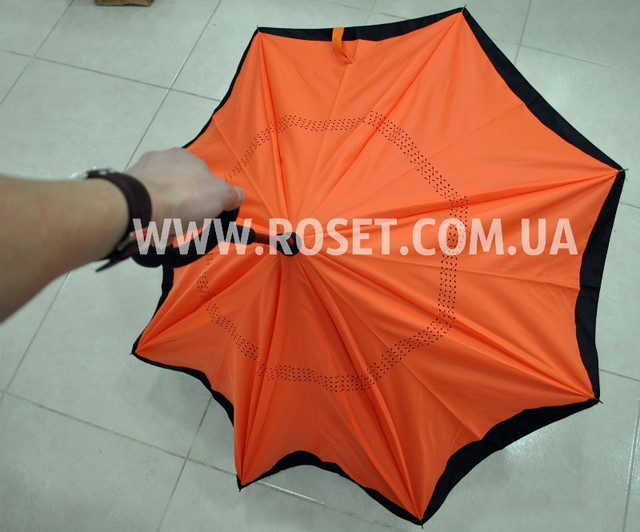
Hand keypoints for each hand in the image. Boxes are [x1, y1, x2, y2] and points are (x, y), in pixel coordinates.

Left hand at [126, 148, 243, 227]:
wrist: (140, 208)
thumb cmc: (184, 198)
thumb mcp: (220, 196)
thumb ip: (231, 194)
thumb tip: (238, 194)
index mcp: (183, 156)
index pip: (201, 175)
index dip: (206, 195)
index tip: (206, 212)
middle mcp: (159, 159)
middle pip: (179, 187)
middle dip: (184, 205)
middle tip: (187, 223)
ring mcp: (139, 174)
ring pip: (160, 198)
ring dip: (166, 214)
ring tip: (168, 231)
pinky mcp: (125, 192)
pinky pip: (143, 207)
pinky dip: (149, 219)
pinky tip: (152, 231)